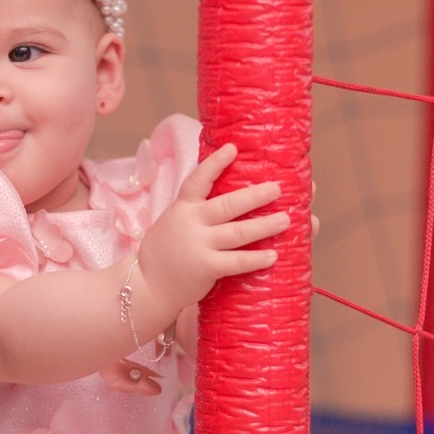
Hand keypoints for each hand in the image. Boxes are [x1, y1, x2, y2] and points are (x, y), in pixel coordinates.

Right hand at [134, 143, 290, 327]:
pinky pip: (236, 262)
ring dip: (264, 226)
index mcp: (183, 208)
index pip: (197, 180)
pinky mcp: (205, 268)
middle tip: (278, 188)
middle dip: (254, 196)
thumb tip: (234, 202)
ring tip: (286, 220)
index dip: (215, 164)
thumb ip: (197, 213)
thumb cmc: (166, 253)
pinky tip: (273, 255)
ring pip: (237, 233)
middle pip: (226, 205)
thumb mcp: (174, 223)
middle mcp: (191, 223)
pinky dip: (255, 259)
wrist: (146, 285)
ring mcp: (198, 246)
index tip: (233, 148)